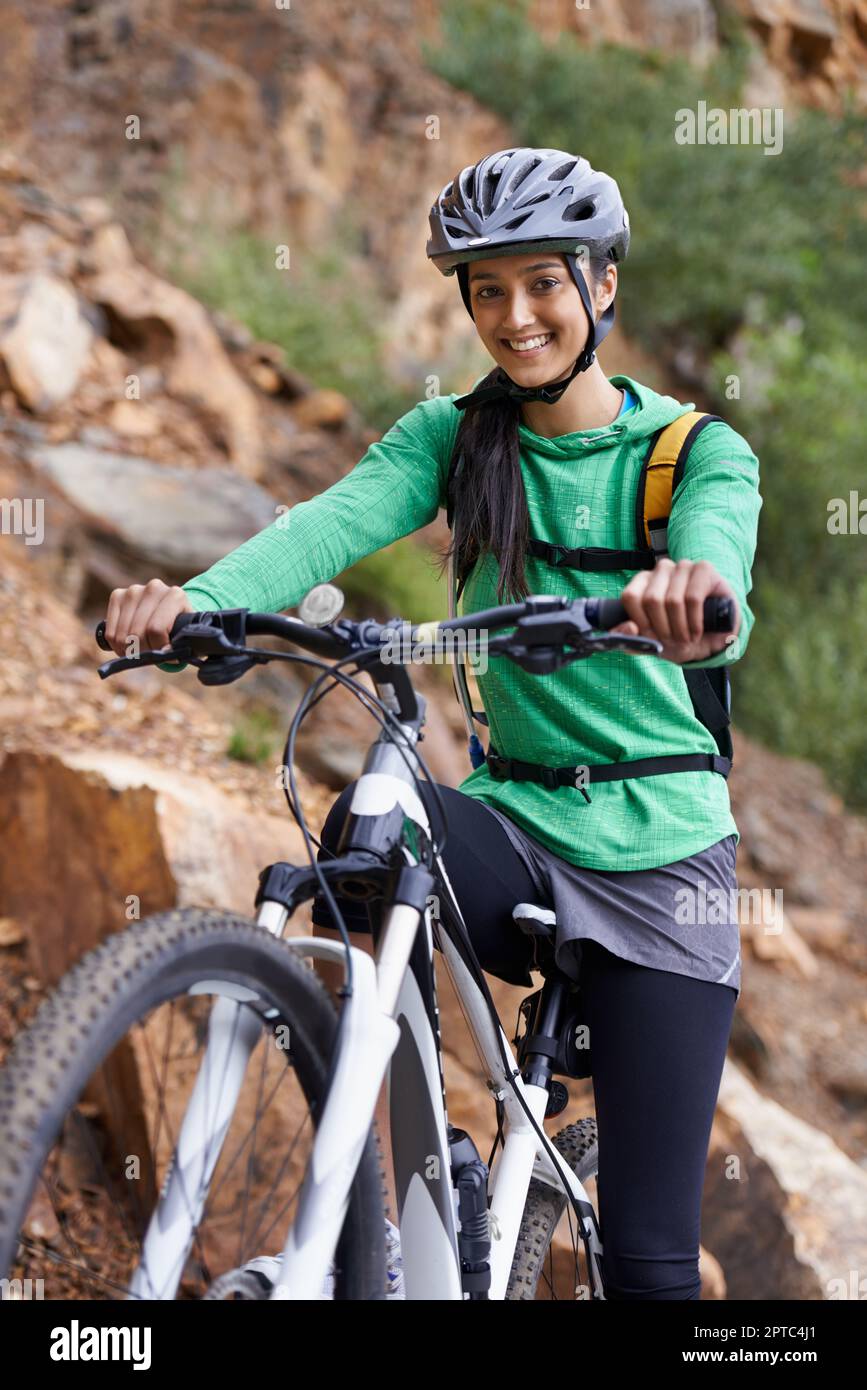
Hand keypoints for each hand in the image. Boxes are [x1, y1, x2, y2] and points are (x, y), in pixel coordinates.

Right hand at [104, 580, 192, 657]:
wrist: (168, 608)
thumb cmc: (178, 625)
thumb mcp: (184, 633)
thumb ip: (179, 644)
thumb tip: (168, 654)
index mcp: (175, 595)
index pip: (156, 629)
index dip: (158, 648)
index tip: (165, 654)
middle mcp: (153, 588)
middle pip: (137, 633)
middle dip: (143, 651)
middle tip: (150, 655)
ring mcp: (133, 591)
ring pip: (122, 636)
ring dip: (129, 651)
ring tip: (139, 652)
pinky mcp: (117, 595)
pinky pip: (110, 633)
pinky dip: (117, 646)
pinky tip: (127, 646)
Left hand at [610, 558, 739, 663]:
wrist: (714, 636)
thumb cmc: (680, 635)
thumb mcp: (653, 643)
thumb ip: (632, 640)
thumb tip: (627, 628)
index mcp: (643, 582)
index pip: (630, 597)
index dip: (641, 622)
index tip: (653, 637)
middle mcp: (661, 570)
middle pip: (652, 599)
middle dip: (663, 628)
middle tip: (673, 640)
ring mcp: (683, 567)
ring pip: (673, 600)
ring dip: (680, 628)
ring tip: (686, 638)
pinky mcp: (704, 569)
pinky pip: (693, 598)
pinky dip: (694, 622)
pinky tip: (697, 632)